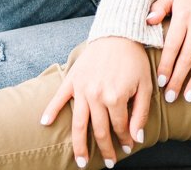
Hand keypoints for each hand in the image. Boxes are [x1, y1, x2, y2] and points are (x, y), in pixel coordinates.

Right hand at [40, 37, 150, 168]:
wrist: (119, 32)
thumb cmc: (134, 59)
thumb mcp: (145, 85)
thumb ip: (141, 113)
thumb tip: (136, 138)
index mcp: (115, 97)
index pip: (120, 127)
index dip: (125, 139)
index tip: (128, 147)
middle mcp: (96, 96)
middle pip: (99, 130)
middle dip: (105, 149)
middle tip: (110, 163)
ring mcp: (82, 89)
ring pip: (78, 123)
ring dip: (79, 145)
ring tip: (81, 162)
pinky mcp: (72, 79)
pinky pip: (59, 98)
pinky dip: (51, 110)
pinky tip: (45, 123)